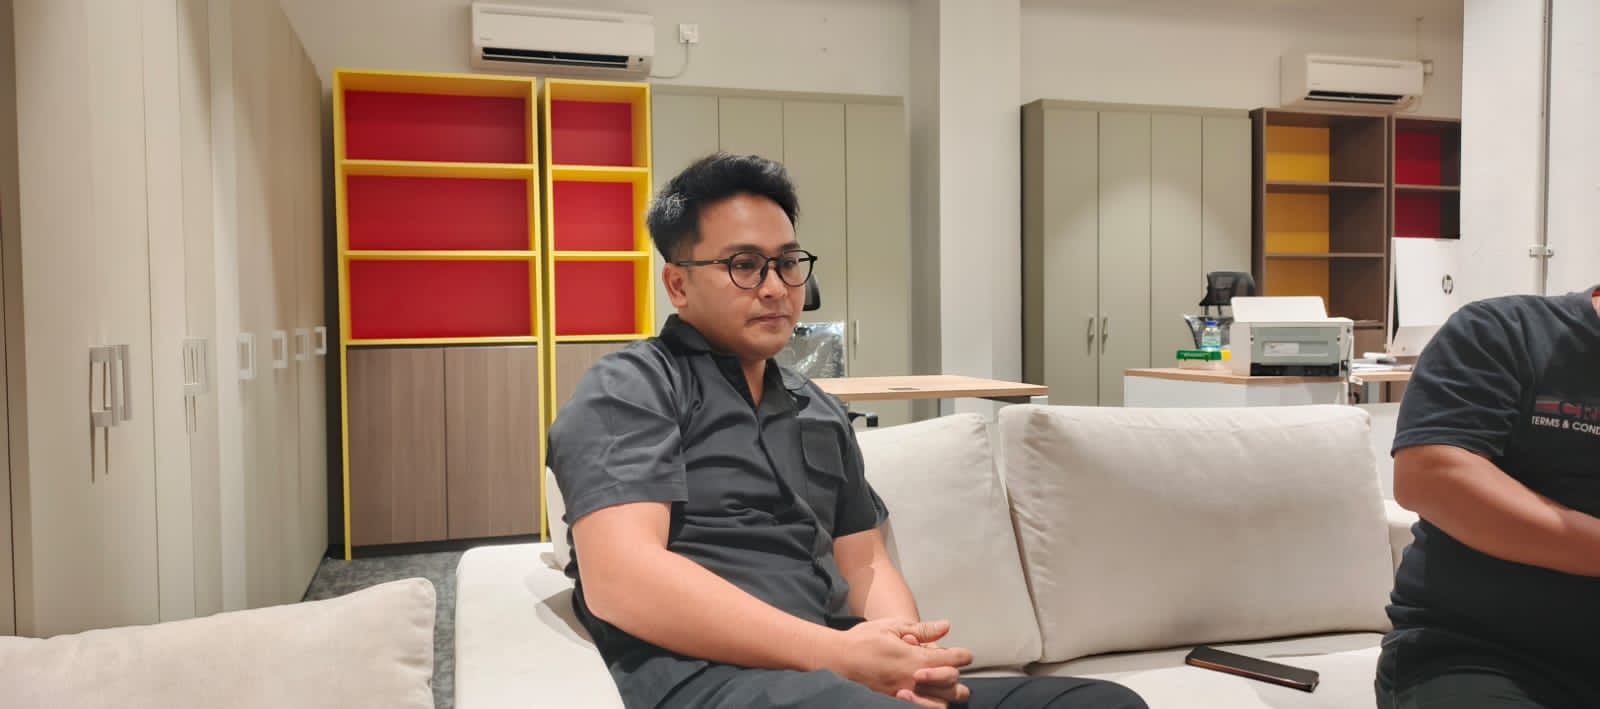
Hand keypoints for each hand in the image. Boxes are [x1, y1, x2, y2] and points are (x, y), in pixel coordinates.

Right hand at [824, 619, 972, 699]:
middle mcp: (912, 680)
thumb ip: (922, 630)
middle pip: (951, 684)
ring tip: (950, 686)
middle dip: (957, 675)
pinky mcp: (896, 701)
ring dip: (948, 694)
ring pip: (940, 703)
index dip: (963, 656)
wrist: (838, 658)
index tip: (966, 654)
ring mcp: (904, 694)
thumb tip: (946, 627)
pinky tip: (931, 697)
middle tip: (955, 667)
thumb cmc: (863, 640)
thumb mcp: (893, 627)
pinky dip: (931, 704)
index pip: (951, 661)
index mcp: (914, 659)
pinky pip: (922, 708)